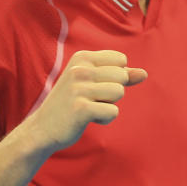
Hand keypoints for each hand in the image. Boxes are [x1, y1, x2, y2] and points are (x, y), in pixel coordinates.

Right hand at [29, 50, 146, 153]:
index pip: (121, 60)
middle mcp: (80, 69)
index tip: (95, 85)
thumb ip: (121, 75)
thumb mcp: (93, 82)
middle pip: (122, 76)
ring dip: (108, 105)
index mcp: (82, 57)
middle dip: (112, 92)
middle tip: (90, 99)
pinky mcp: (81, 109)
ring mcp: (79, 88)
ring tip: (89, 108)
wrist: (42, 128)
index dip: (115, 76)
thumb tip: (144, 73)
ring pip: (119, 93)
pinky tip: (87, 119)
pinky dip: (105, 118)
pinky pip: (113, 111)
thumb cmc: (71, 103)